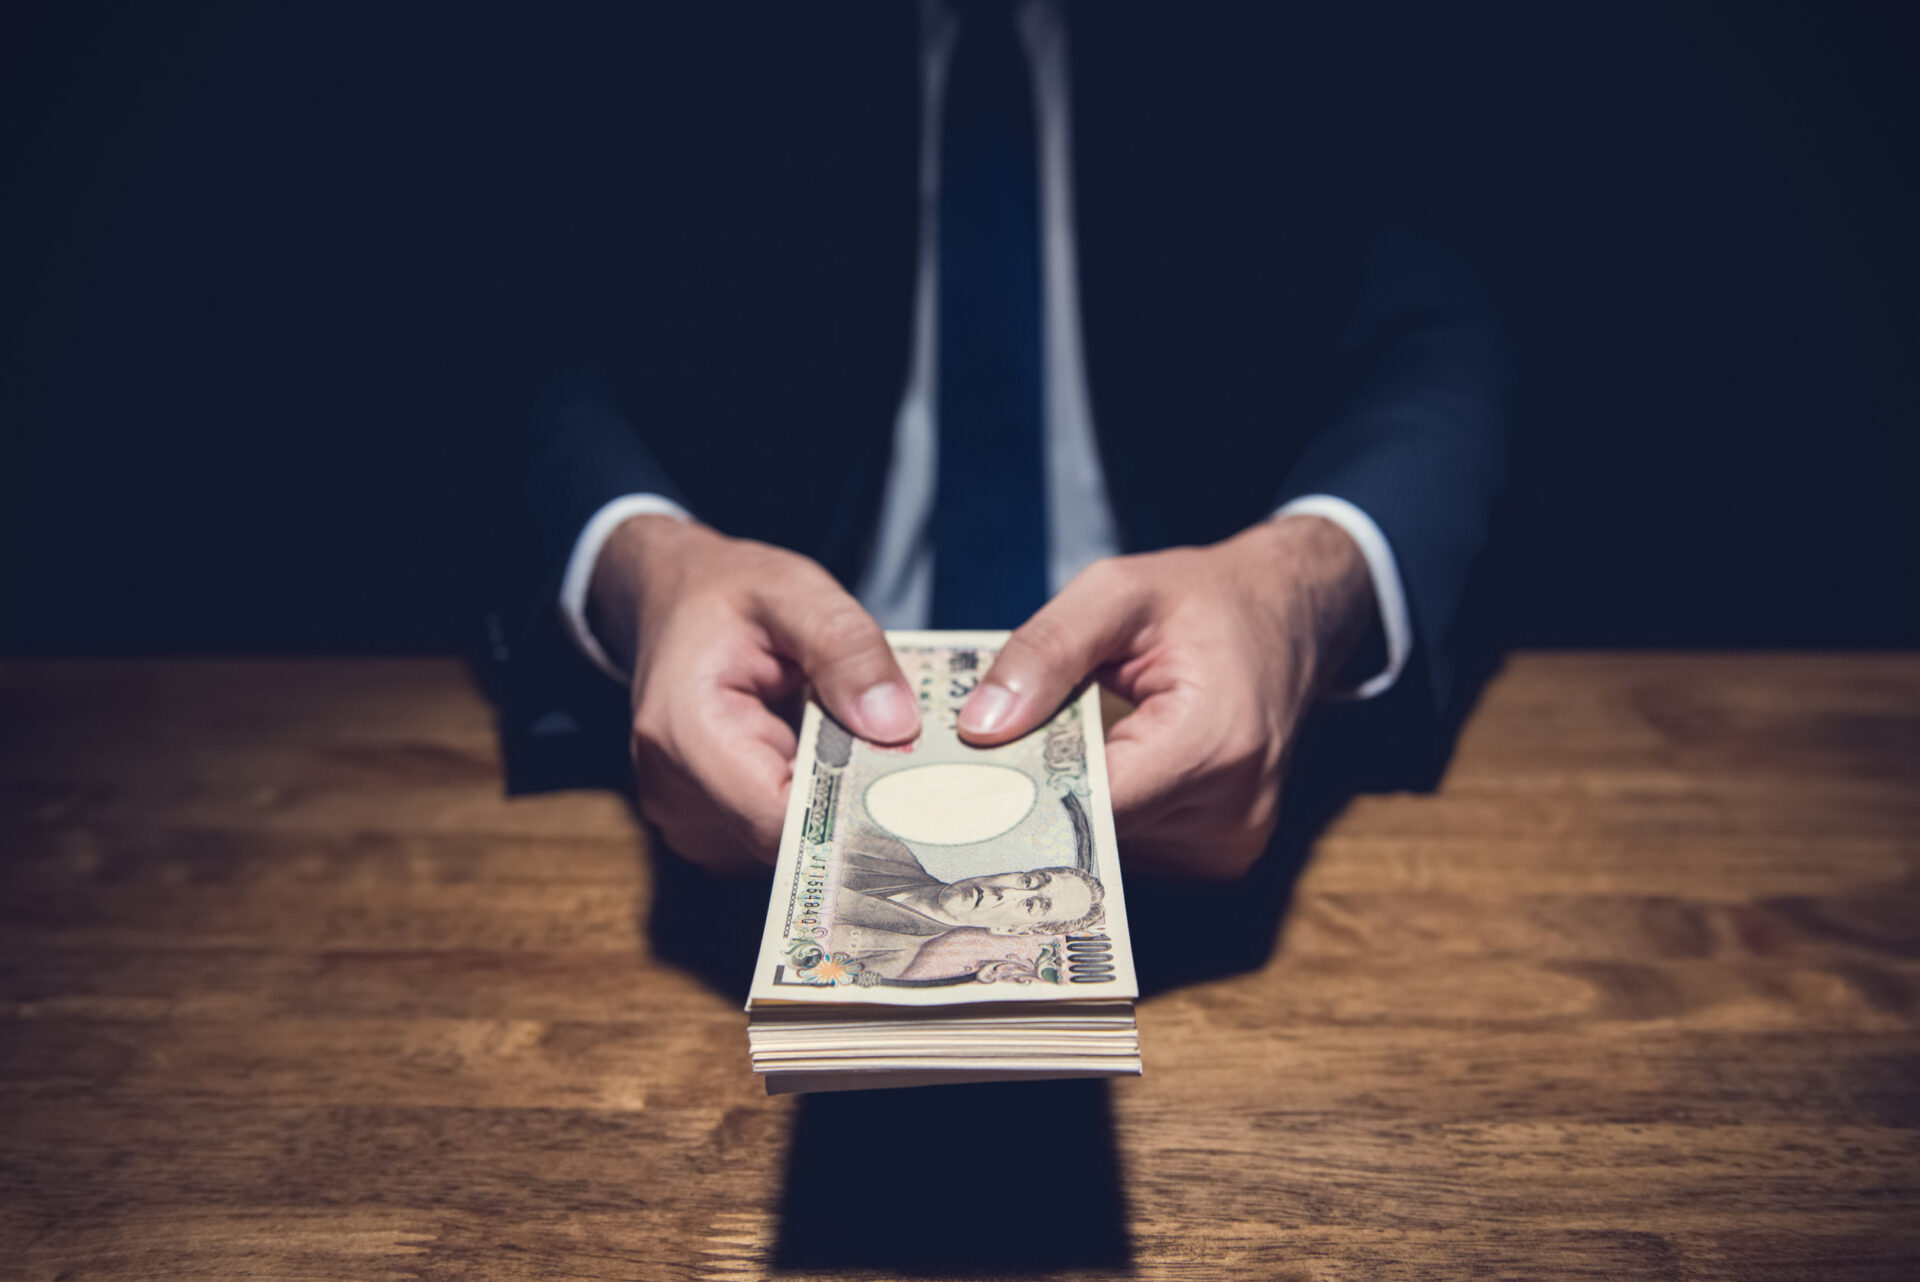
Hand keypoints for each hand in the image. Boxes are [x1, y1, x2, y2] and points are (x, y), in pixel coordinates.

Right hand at [588, 515, 919, 873]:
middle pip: (783, 841)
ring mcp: (680, 815)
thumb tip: (895, 725)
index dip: (845, 812)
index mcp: (683, 730)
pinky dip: (802, 805)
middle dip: (844, 804)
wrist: (673, 601)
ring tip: (839, 740)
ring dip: (824, 804)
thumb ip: (846, 648)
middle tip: (891, 754)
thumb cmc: (729, 595)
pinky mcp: (700, 827)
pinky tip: (811, 757)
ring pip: (782, 847)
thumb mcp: (795, 591)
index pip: (775, 818)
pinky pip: (769, 838)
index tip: (906, 787)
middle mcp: (670, 789)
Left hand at [956, 516, 1377, 879]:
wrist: (1290, 618)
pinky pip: (1136, 848)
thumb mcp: (1118, 591)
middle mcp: (1233, 809)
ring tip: (1058, 748)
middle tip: (983, 764)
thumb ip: (1046, 651)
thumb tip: (981, 726)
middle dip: (1038, 798)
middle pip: (1096, 831)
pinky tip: (1100, 767)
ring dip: (1075, 805)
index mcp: (1213, 741)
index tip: (960, 783)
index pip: (1093, 799)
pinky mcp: (1224, 856)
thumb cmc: (1205, 600)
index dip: (1021, 794)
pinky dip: (1108, 812)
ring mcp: (1233, 843)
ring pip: (1110, 847)